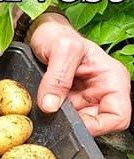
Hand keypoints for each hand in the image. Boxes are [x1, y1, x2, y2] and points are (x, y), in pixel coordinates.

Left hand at [29, 13, 131, 135]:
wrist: (40, 31)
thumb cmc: (57, 34)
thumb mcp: (62, 49)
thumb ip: (58, 78)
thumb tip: (50, 106)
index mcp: (112, 80)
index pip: (118, 117)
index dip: (98, 126)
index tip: (75, 123)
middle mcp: (102, 91)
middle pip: (97, 124)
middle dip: (76, 123)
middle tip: (56, 114)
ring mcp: (84, 97)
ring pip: (78, 122)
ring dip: (62, 118)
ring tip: (48, 104)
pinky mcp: (67, 99)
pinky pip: (62, 114)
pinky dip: (52, 113)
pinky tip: (44, 104)